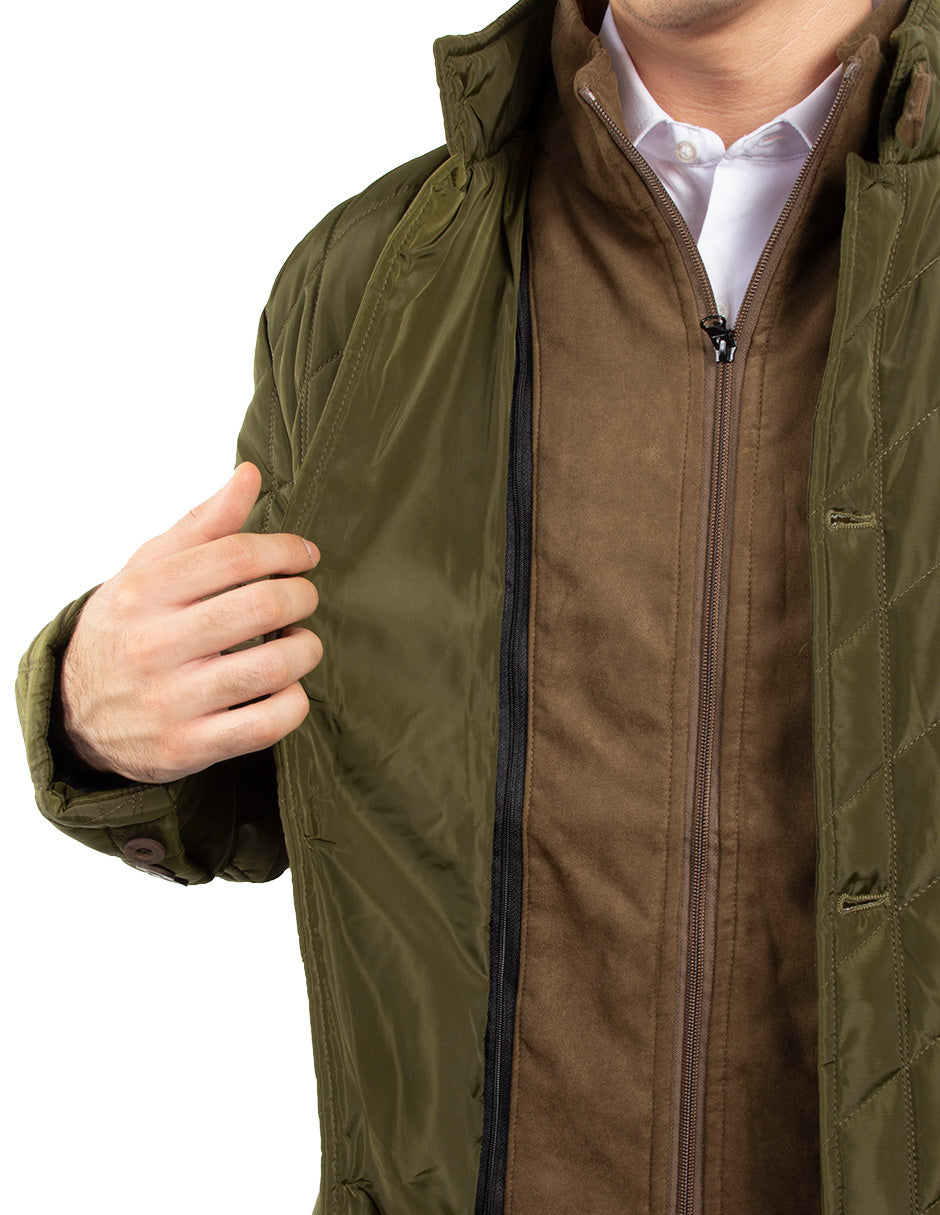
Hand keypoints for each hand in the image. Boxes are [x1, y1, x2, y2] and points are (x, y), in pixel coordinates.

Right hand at [59, 462, 321, 783]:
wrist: (75, 711)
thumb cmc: (127, 628)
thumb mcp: (149, 569)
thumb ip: (203, 525)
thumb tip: (250, 476)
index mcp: (144, 592)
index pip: (236, 556)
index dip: (285, 550)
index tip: (304, 555)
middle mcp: (153, 645)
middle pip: (262, 606)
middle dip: (301, 596)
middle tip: (303, 598)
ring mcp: (170, 700)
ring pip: (272, 666)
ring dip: (305, 648)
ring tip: (299, 641)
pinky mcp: (187, 747)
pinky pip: (266, 724)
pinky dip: (294, 702)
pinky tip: (287, 687)